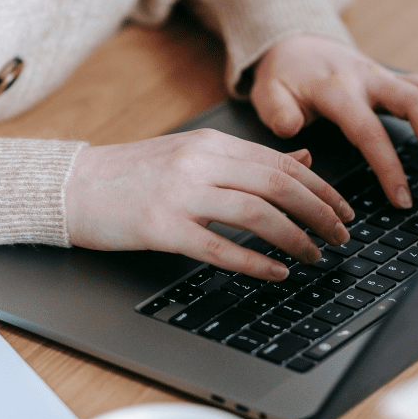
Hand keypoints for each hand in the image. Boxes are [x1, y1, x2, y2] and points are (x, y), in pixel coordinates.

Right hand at [65, 129, 353, 279]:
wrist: (73, 186)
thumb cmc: (135, 173)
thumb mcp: (195, 154)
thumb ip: (249, 158)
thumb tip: (304, 156)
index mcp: (212, 144)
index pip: (283, 163)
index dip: (321, 189)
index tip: (344, 210)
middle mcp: (201, 164)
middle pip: (279, 185)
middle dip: (319, 213)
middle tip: (342, 236)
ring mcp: (181, 195)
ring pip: (257, 214)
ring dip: (295, 238)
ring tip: (315, 256)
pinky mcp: (162, 228)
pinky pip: (219, 247)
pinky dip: (255, 262)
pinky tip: (276, 273)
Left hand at [250, 35, 417, 207]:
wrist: (295, 41)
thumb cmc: (284, 75)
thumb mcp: (267, 92)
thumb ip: (277, 111)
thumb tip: (293, 129)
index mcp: (337, 88)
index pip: (369, 129)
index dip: (388, 166)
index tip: (402, 197)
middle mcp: (369, 78)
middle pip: (416, 102)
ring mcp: (387, 77)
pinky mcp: (397, 80)